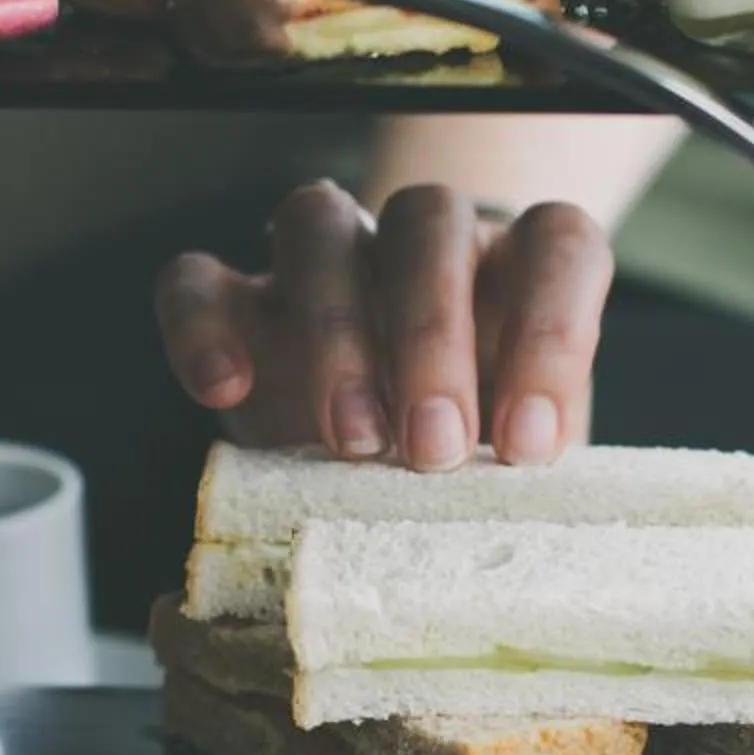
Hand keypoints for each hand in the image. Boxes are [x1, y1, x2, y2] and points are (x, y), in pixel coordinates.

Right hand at [156, 181, 612, 467]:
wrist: (383, 460)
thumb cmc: (469, 458)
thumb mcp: (506, 466)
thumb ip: (519, 475)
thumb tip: (532, 531)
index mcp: (515, 265)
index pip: (555, 245)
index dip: (552, 333)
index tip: (530, 444)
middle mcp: (423, 241)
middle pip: (428, 225)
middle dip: (432, 337)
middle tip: (434, 451)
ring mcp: (325, 258)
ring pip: (318, 223)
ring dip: (337, 329)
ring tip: (353, 443)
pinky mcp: (235, 296)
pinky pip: (197, 278)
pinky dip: (203, 327)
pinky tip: (222, 391)